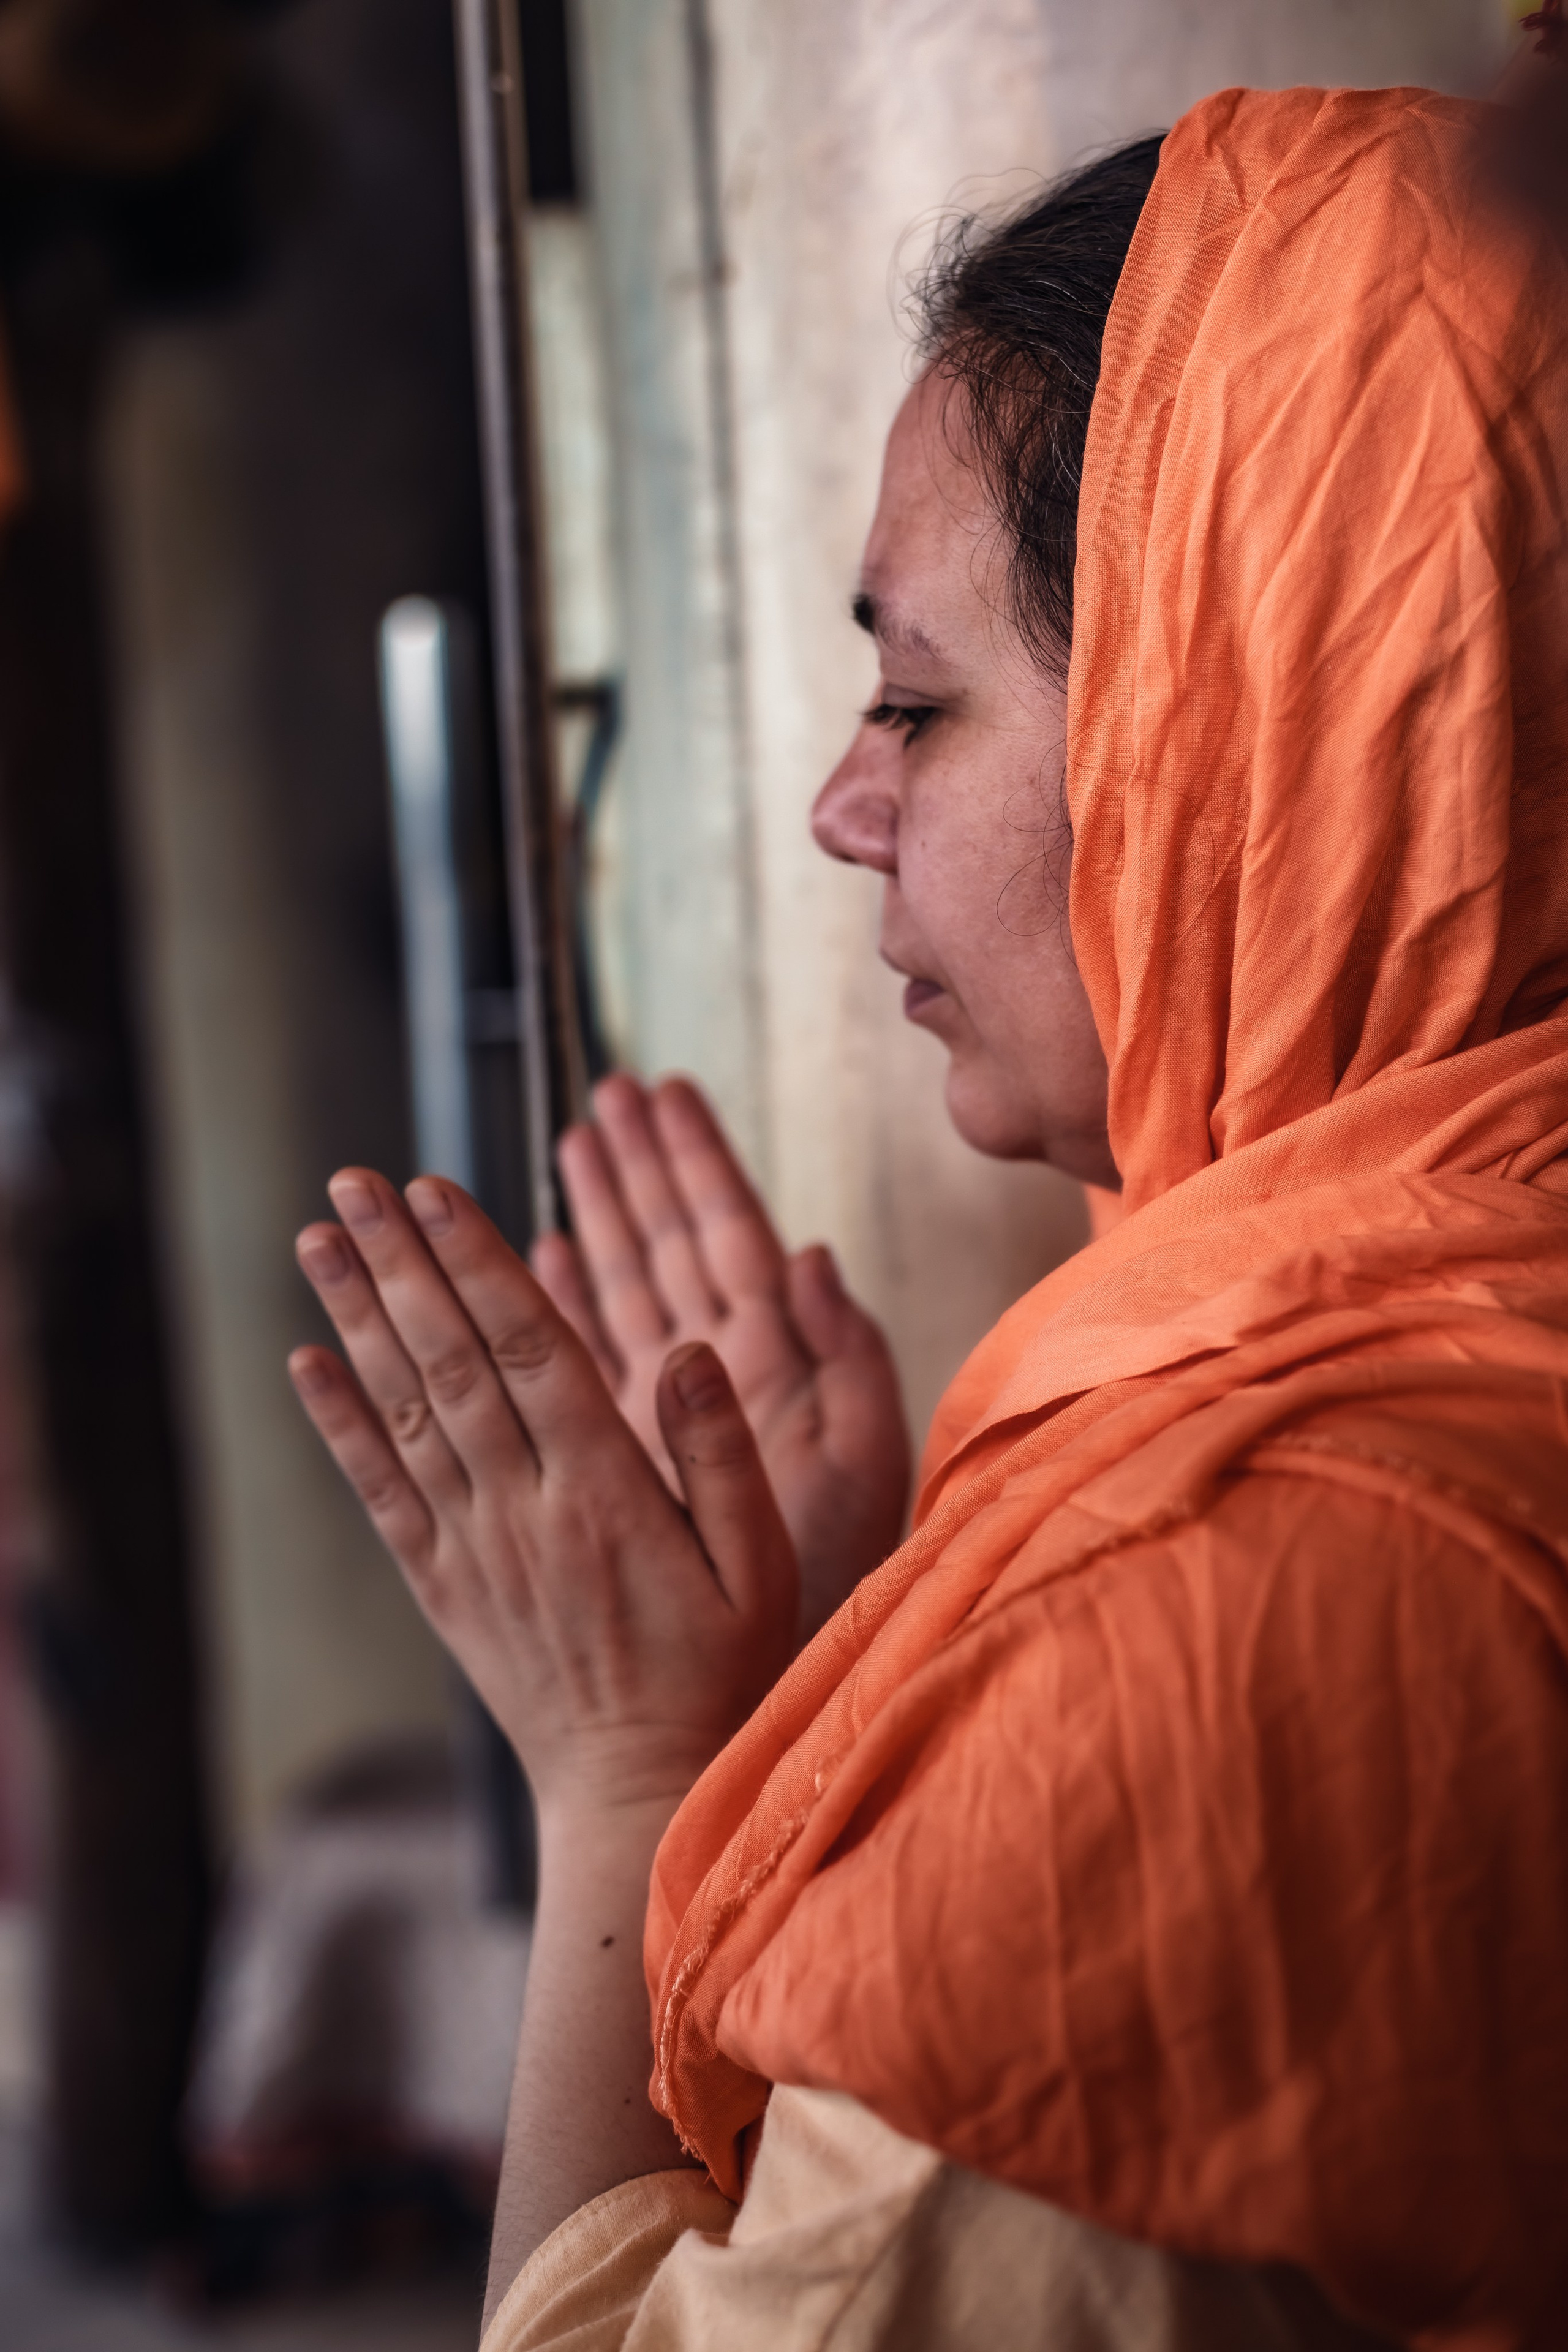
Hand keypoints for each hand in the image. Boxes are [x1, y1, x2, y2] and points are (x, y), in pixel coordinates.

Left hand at [288, 1168, 796, 1811]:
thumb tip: (689, 1344)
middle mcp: (524, 1509)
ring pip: (406, 1412)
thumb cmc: (718, 1670)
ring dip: (357, 1319)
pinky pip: (380, 1492)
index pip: (529, 1349)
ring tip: (319, 1237)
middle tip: (356, 1181)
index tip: (437, 1190)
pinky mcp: (442, 1586)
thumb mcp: (761, 1565)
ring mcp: (473, 1548)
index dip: (478, 1264)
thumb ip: (722, 1453)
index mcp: (606, 1492)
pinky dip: (340, 1424)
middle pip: (450, 1361)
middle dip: (401, 1263)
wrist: (637, 1790)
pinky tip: (306, 1362)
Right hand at [532, 1076, 911, 1645]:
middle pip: (671, 1246)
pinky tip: (541, 1258)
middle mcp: (717, 1375)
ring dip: (599, 1217)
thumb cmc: (835, 1584)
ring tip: (571, 1146)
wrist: (764, 1680)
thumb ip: (848, 1363)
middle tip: (606, 1092)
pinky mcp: (623, 1453)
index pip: (727, 1237)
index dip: (695, 1163)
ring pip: (624, 1291)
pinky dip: (563, 1307)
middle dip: (640, 1168)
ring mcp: (664, 1410)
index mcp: (774, 1365)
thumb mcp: (863, 1471)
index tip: (661, 1093)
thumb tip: (813, 1257)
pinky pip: (584, 1360)